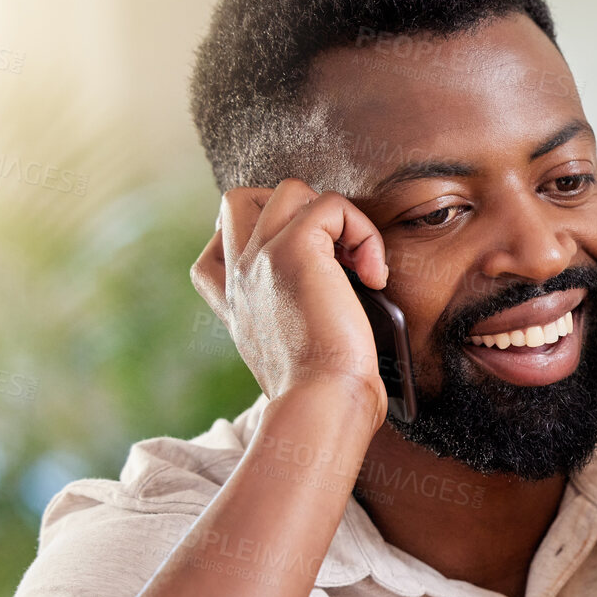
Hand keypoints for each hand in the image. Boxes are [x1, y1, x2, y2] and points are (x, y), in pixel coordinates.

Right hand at [189, 178, 391, 427]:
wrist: (322, 405)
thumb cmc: (324, 392)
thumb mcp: (294, 350)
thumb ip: (295, 314)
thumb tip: (338, 293)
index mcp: (230, 298)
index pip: (221, 240)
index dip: (266, 240)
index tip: (308, 273)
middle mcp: (236, 274)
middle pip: (242, 199)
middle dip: (294, 213)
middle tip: (333, 257)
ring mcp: (258, 258)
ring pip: (289, 190)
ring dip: (335, 217)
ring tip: (358, 265)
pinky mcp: (293, 250)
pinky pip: (331, 204)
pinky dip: (363, 231)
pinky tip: (375, 275)